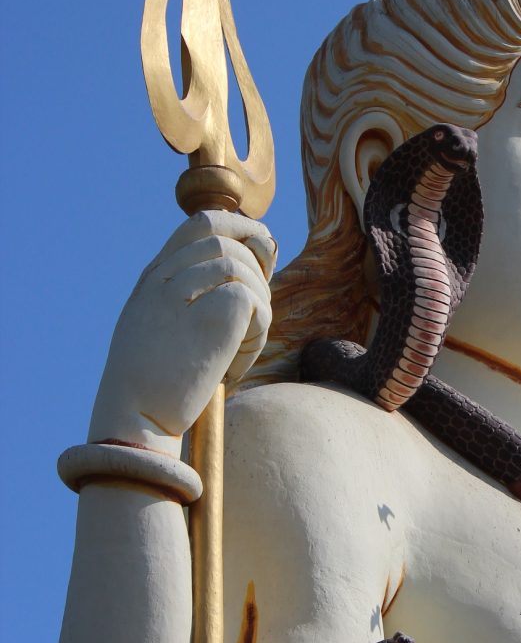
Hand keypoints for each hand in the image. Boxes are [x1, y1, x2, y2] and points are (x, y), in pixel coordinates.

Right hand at [88, 211, 275, 450]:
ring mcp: (184, 290)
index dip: (239, 227)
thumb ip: (195, 292)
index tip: (261, 253)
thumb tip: (255, 266)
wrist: (136, 419)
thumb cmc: (153, 384)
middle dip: (257, 266)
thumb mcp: (165, 326)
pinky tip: (234, 362)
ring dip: (256, 308)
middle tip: (254, 312)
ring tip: (235, 350)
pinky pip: (254, 301)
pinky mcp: (211, 314)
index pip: (201, 223)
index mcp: (154, 277)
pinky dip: (257, 333)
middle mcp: (165, 276)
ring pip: (245, 268)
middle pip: (227, 238)